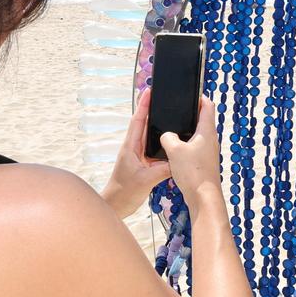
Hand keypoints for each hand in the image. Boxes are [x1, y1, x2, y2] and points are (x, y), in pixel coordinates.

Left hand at [102, 87, 172, 218]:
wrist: (116, 205)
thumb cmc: (124, 192)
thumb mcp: (146, 180)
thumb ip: (163, 170)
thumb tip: (179, 160)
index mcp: (131, 147)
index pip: (138, 121)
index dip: (144, 105)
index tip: (149, 91)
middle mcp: (134, 148)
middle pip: (143, 123)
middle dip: (151, 108)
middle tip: (162, 96)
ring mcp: (138, 155)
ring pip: (149, 135)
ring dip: (157, 123)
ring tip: (169, 112)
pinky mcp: (144, 163)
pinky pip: (154, 147)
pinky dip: (162, 140)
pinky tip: (171, 140)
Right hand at [159, 95, 221, 198]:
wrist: (203, 197)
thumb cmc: (193, 172)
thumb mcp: (174, 150)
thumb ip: (167, 137)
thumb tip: (167, 136)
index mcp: (207, 131)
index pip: (208, 106)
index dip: (200, 97)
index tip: (189, 94)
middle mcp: (211, 139)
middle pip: (203, 120)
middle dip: (191, 114)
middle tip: (177, 112)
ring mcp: (209, 151)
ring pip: (198, 135)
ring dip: (187, 131)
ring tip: (172, 130)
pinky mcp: (204, 162)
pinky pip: (195, 148)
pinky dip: (186, 145)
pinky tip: (174, 151)